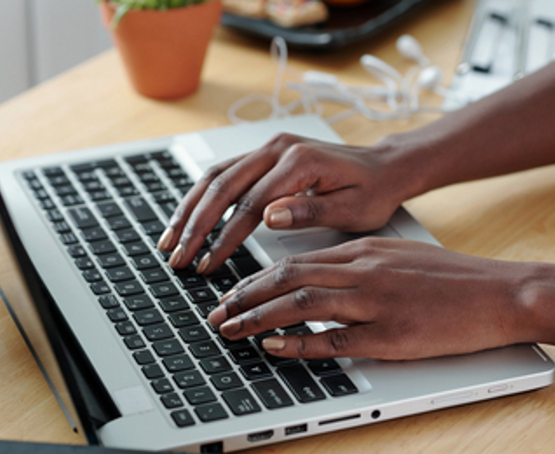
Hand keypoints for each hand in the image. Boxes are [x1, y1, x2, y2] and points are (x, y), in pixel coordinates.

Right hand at [157, 133, 413, 273]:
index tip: (209, 263)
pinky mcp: (265, 155)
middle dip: (195, 225)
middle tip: (177, 257)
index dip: (225, 238)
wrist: (385, 167)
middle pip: (223, 186)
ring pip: (216, 176)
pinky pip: (224, 173)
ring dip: (189, 209)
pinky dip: (201, 197)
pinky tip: (187, 218)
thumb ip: (310, 212)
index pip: (250, 204)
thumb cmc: (373, 191)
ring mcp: (269, 148)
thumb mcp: (352, 209)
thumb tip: (268, 216)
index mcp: (299, 162)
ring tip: (169, 240)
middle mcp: (278, 149)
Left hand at [206, 237, 535, 359]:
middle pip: (289, 277)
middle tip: (217, 312)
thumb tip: (318, 279)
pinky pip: (335, 338)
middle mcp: (363, 271)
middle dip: (245, 296)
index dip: (256, 279)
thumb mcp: (397, 257)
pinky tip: (274, 345)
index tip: (232, 292)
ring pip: (302, 302)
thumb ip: (356, 265)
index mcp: (363, 251)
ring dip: (259, 316)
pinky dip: (299, 342)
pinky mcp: (391, 333)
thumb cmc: (451, 278)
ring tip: (230, 328)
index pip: (295, 261)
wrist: (501, 292)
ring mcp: (376, 301)